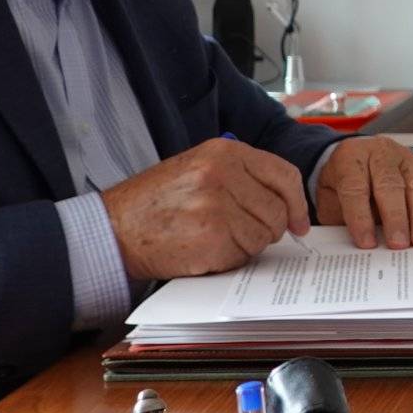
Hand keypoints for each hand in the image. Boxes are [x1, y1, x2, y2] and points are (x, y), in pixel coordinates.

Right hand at [103, 137, 310, 281]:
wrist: (114, 228)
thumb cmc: (155, 201)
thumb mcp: (198, 168)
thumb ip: (241, 176)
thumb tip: (286, 202)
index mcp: (223, 152)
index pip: (284, 174)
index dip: (296, 202)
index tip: (298, 222)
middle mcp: (223, 174)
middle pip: (277, 210)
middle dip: (267, 228)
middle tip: (240, 232)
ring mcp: (217, 206)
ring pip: (263, 236)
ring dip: (246, 245)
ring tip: (214, 237)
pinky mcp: (211, 238)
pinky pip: (243, 256)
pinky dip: (229, 259)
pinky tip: (204, 250)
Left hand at [314, 136, 412, 250]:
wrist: (358, 162)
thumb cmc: (342, 185)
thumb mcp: (330, 198)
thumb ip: (340, 217)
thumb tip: (361, 244)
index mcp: (351, 157)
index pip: (355, 187)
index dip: (360, 216)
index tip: (366, 242)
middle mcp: (381, 153)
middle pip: (390, 185)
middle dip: (396, 218)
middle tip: (399, 243)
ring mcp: (407, 158)